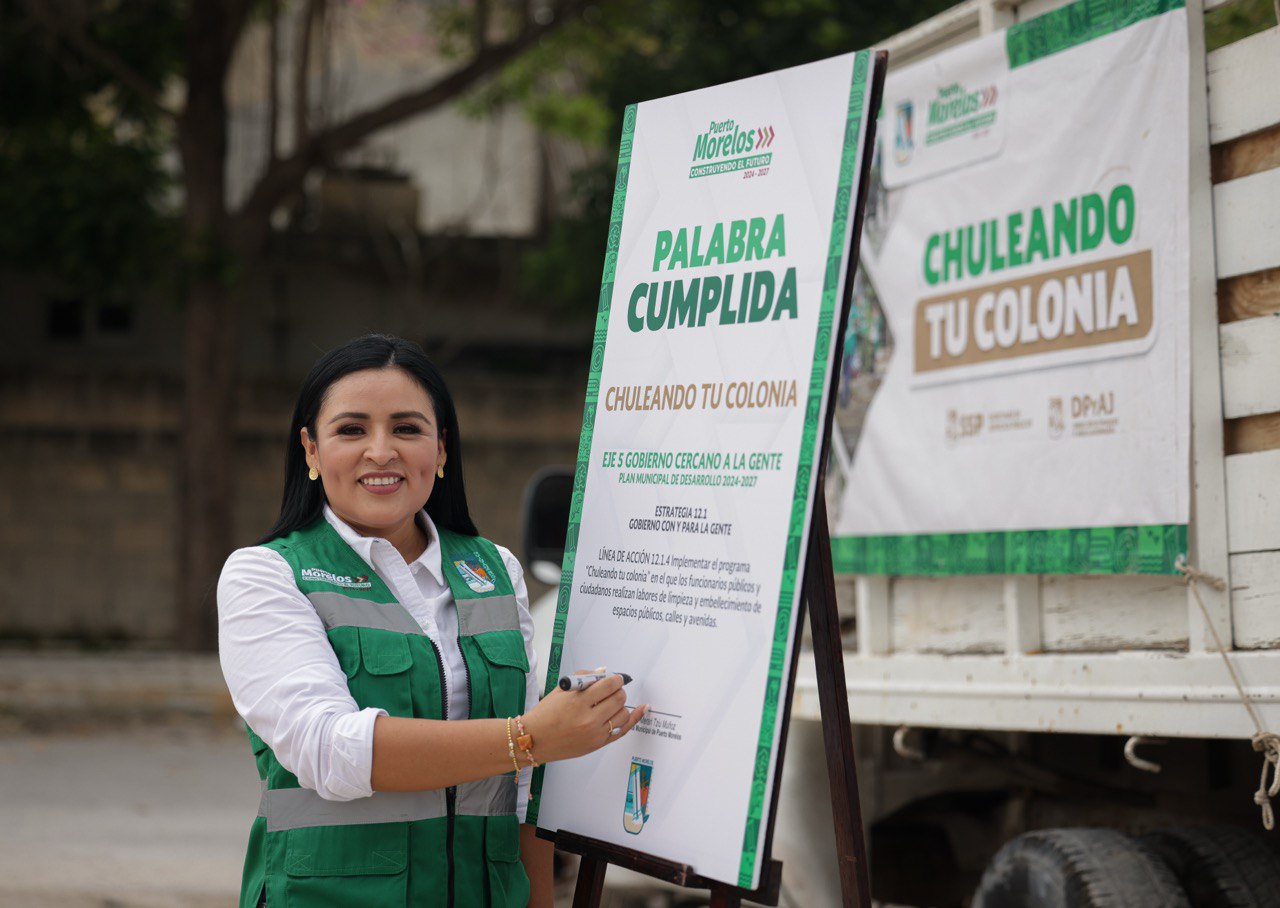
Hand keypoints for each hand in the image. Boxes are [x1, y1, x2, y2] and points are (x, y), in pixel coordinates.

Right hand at [522, 672, 646, 762]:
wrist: (534, 740)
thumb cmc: (545, 714)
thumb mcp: (562, 689)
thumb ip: (585, 677)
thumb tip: (604, 672)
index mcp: (579, 702)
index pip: (609, 685)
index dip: (615, 679)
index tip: (614, 678)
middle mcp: (589, 719)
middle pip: (619, 698)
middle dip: (618, 690)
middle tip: (611, 689)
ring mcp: (595, 734)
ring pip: (623, 713)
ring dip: (620, 704)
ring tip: (609, 703)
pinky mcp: (598, 744)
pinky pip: (623, 730)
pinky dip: (635, 718)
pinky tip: (643, 709)